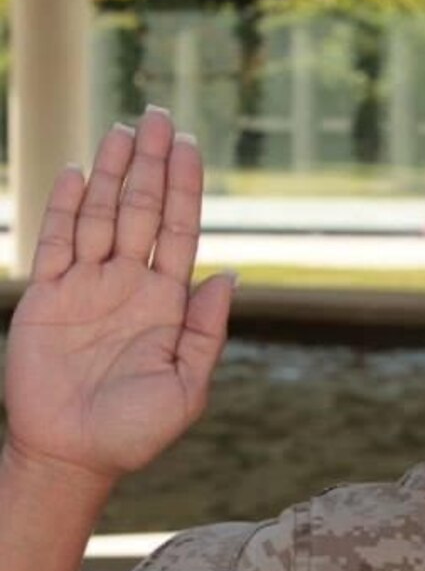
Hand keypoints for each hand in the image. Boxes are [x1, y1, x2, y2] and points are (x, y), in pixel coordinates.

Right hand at [2, 107, 234, 482]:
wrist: (74, 454)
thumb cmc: (136, 430)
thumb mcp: (188, 387)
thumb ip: (207, 332)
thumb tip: (230, 277)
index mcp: (167, 305)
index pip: (179, 232)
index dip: (183, 188)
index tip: (188, 146)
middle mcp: (130, 286)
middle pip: (142, 211)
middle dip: (151, 165)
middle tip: (158, 116)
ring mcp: (88, 287)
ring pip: (100, 215)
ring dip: (112, 173)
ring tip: (123, 128)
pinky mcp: (48, 297)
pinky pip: (56, 241)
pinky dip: (64, 206)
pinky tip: (75, 171)